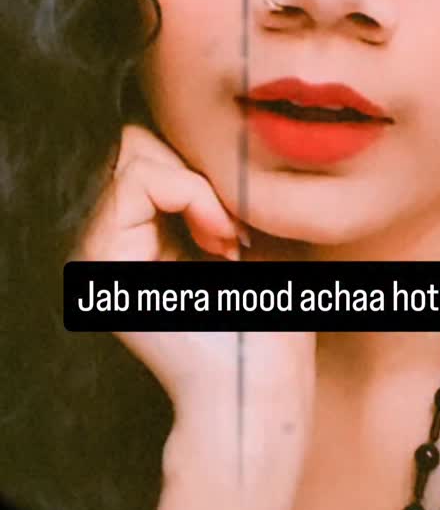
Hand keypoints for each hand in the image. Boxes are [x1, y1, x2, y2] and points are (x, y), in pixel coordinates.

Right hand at [75, 124, 316, 509]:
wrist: (261, 382)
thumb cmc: (270, 314)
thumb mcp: (252, 232)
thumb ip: (224, 186)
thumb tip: (217, 127)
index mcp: (139, 237)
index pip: (150, 152)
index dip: (201, 168)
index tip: (245, 224)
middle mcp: (111, 241)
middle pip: (135, 144)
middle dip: (195, 171)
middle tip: (237, 229)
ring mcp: (99, 250)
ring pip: (134, 154)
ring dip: (196, 187)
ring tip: (229, 239)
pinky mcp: (102, 260)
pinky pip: (138, 182)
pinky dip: (190, 196)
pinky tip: (221, 241)